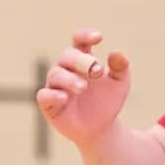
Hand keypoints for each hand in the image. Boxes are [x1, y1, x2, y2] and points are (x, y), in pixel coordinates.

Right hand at [35, 28, 130, 146]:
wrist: (101, 128)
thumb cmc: (107, 100)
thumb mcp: (119, 84)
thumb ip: (120, 68)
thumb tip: (117, 54)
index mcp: (83, 60)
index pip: (79, 41)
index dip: (85, 36)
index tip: (98, 37)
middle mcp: (66, 69)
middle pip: (67, 56)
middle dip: (82, 61)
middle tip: (97, 71)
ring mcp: (56, 86)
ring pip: (55, 74)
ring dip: (70, 79)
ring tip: (84, 87)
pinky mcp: (49, 104)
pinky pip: (44, 96)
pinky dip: (53, 95)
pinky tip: (64, 97)